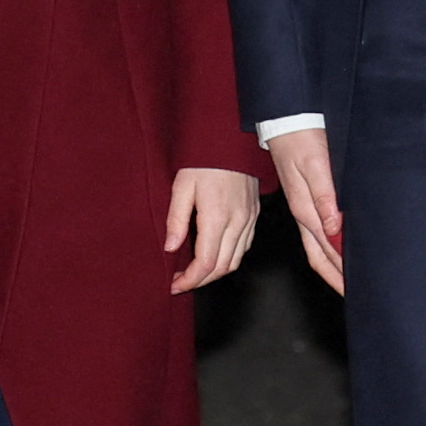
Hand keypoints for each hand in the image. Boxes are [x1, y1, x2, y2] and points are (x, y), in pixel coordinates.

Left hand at [166, 167, 262, 291]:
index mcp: (216, 217)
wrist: (230, 141)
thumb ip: (176, 220)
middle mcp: (237, 222)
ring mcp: (249, 220)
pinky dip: (229, 259)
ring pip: (235, 261)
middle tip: (181, 282)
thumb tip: (171, 248)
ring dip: (215, 273)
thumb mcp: (182, 186)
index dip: (190, 280)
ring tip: (195, 273)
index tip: (175, 285)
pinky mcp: (254, 215)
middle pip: (222, 268)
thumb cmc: (204, 160)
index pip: (206, 263)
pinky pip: (244, 247)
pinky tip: (214, 256)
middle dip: (200, 281)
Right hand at [267, 128, 345, 294]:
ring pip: (316, 247)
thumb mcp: (316, 165)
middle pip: (319, 256)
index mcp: (306, 209)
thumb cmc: (301, 139)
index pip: (326, 249)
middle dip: (335, 277)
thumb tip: (334, 228)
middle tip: (354, 295)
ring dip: (332, 266)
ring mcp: (302, 208)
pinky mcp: (304, 199)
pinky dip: (327, 248)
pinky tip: (338, 249)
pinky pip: (315, 233)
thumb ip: (326, 196)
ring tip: (347, 281)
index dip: (341, 270)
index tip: (357, 287)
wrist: (284, 120)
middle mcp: (303, 213)